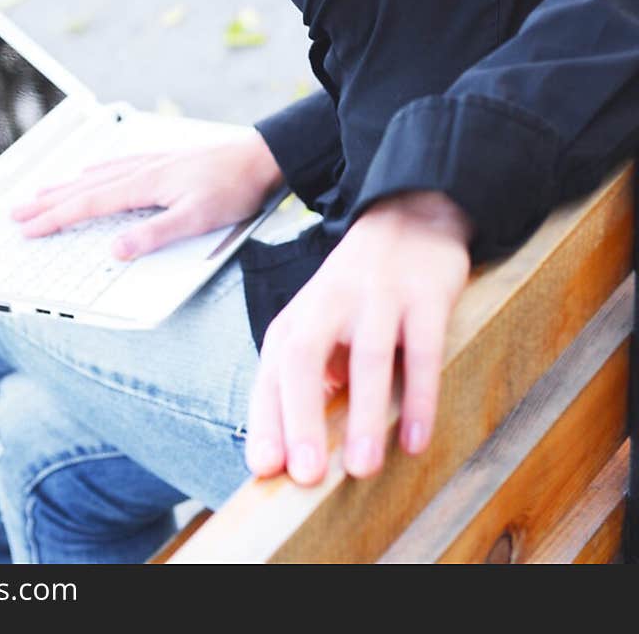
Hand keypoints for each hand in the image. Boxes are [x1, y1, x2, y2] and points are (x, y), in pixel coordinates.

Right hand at [11, 131, 284, 258]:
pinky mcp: (164, 162)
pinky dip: (94, 171)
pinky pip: (116, 166)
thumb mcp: (196, 219)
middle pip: (83, 188)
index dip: (55, 218)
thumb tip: (115, 251)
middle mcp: (141, 171)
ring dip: (65, 186)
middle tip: (16, 211)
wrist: (262, 158)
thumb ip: (154, 235)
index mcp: (143, 185)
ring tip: (40, 192)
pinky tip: (91, 171)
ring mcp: (151, 164)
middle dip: (48, 201)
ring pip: (96, 175)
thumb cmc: (234, 189)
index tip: (27, 228)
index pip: (88, 204)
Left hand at [246, 191, 472, 484]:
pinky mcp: (426, 295)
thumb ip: (310, 379)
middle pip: (304, 357)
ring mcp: (378, 296)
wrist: (411, 215)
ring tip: (362, 468)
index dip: (267, 419)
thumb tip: (297, 448)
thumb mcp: (322, 325)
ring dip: (363, 414)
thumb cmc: (358, 289)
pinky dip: (420, 396)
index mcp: (300, 316)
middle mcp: (330, 302)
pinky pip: (423, 349)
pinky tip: (416, 438)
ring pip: (367, 356)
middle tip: (307, 475)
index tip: (264, 469)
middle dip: (302, 416)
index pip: (272, 370)